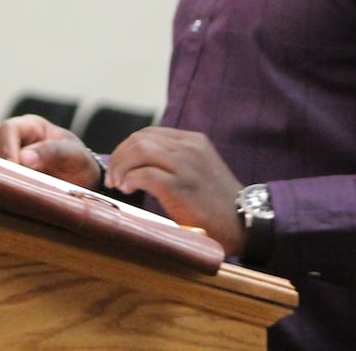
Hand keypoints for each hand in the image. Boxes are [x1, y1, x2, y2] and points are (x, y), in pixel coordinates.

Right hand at [0, 114, 101, 189]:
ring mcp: (11, 162)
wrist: (83, 181)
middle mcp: (16, 143)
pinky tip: (18, 199)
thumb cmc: (79, 161)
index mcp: (31, 127)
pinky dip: (7, 191)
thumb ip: (52, 151)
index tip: (13, 165)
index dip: (6, 146)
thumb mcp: (73, 154)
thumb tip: (23, 158)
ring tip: (22, 192)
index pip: (8, 129)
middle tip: (17, 184)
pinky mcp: (9, 180)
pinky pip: (0, 184)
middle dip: (4, 167)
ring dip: (5, 181)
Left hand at [106, 127, 245, 255]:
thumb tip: (140, 166)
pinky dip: (129, 180)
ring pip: (140, 151)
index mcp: (194, 141)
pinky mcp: (181, 186)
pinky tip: (128, 190)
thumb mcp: (200, 170)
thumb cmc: (218, 203)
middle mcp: (190, 147)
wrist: (243, 221)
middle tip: (112, 178)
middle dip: (119, 157)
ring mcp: (186, 165)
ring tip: (118, 184)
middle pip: (140, 139)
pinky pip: (144, 174)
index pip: (149, 133)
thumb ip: (177, 162)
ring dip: (121, 167)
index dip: (127, 148)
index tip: (118, 166)